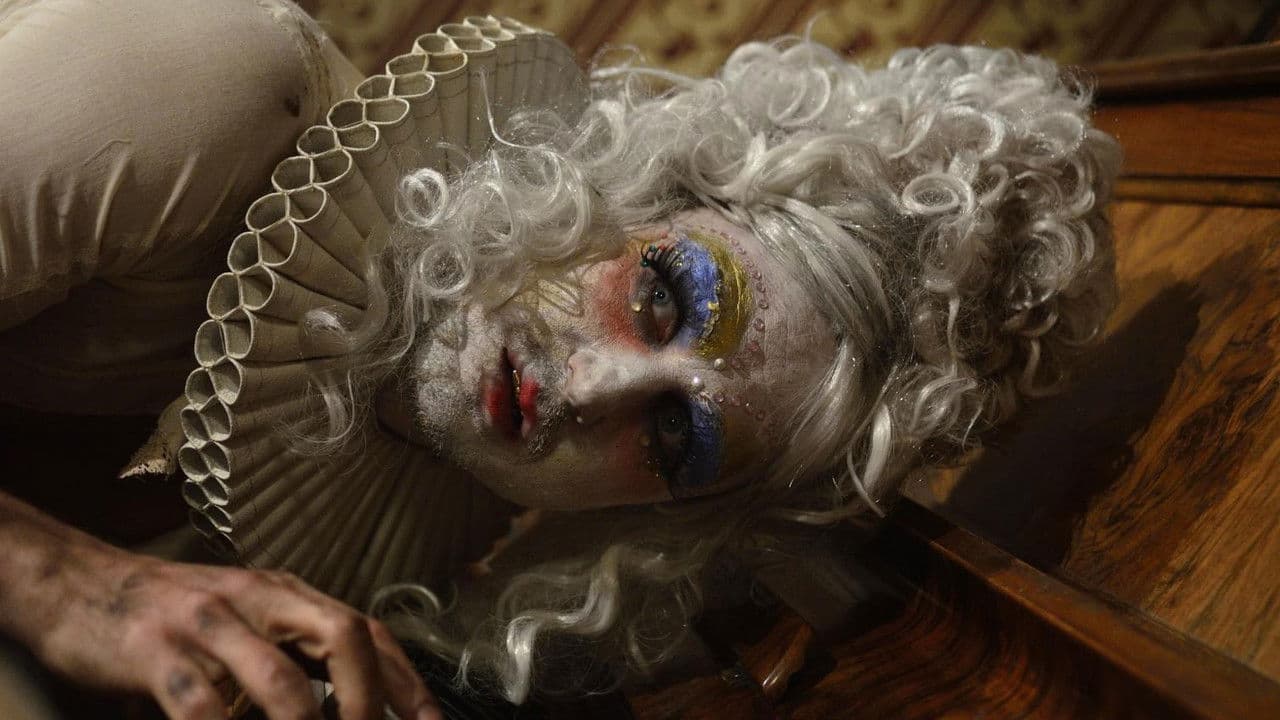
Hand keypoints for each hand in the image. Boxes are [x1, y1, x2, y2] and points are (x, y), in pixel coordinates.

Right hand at [0, 493, 439, 719]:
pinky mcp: (155, 652)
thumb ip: (296, 655)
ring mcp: (207, 623)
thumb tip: (356, 706)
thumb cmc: (176, 615)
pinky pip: (201, 707)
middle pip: (342, 636)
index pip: (369, 630)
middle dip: (370, 700)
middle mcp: (259, 599)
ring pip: (278, 677)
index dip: (408, 681)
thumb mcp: (249, 622)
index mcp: (289, 594)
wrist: (83, 585)